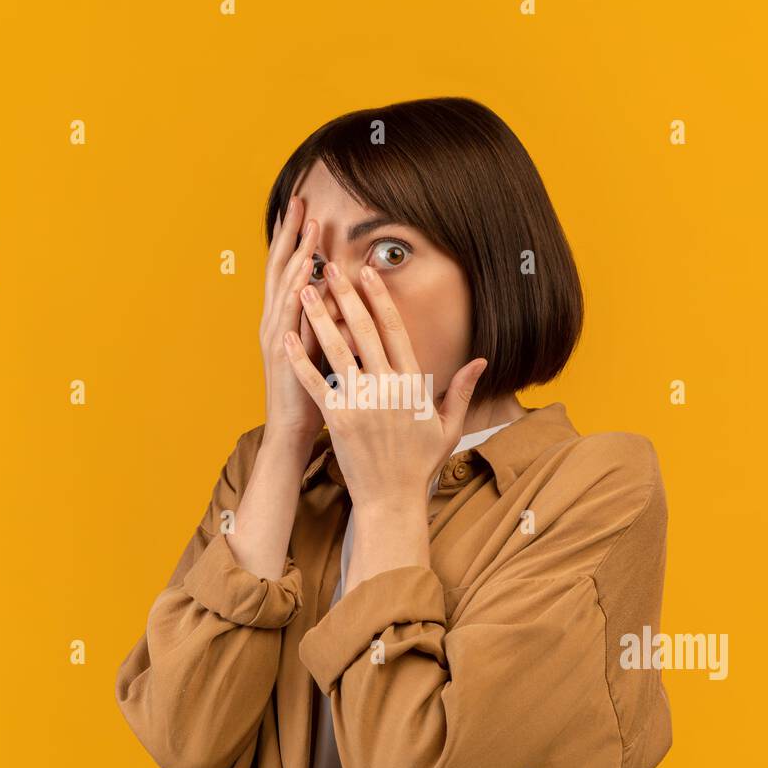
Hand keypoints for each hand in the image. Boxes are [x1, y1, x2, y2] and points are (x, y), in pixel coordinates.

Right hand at [260, 196, 324, 446]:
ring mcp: (275, 335)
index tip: (302, 208)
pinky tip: (305, 271)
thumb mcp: (320, 351)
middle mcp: (274, 321)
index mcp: (284, 319)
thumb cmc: (310, 394)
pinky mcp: (282, 353)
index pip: (288, 269)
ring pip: (284, 285)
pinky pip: (289, 317)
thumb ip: (327, 323)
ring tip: (305, 223)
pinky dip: (295, 291)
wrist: (292, 430)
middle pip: (280, 266)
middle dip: (289, 232)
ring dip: (295, 252)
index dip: (293, 238)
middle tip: (298, 199)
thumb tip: (344, 298)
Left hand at [282, 259, 487, 516]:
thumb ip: (461, 390)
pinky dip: (300, 360)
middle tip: (332, 267)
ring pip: (337, 350)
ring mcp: (361, 402)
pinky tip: (287, 337)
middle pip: (365, 331)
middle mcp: (387, 388)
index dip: (381, 299)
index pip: (395, 331)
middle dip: (347, 296)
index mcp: (412, 384)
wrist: (392, 500)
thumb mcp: (447, 427)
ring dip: (319, 317)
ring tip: (304, 290)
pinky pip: (315, 383)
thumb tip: (480, 362)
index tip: (369, 273)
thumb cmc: (419, 464)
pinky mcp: (338, 418)